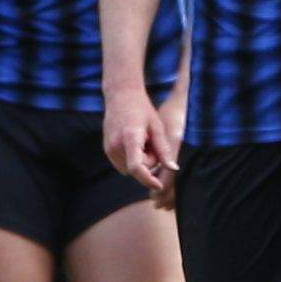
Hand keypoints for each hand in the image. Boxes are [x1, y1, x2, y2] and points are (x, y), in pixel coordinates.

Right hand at [104, 87, 180, 201]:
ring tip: (142, 141)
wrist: (121, 96)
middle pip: (137, 168)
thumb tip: (173, 169)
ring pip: (130, 169)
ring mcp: (108, 148)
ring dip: (140, 161)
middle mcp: (116, 145)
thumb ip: (164, 149)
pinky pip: (123, 164)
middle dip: (149, 162)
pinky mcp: (107, 150)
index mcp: (130, 137)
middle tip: (152, 143)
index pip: (137, 167)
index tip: (159, 185)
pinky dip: (132, 159)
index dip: (148, 180)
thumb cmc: (142, 109)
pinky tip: (134, 142)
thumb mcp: (157, 127)